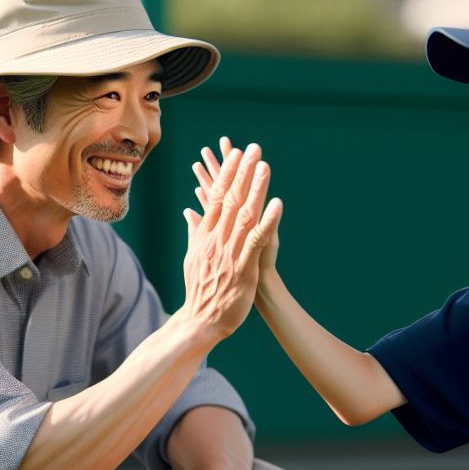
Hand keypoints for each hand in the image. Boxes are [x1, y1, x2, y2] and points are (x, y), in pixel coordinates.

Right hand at [181, 142, 281, 343]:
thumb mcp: (192, 256)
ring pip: (244, 214)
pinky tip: (278, 204)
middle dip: (243, 173)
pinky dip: (268, 221)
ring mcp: (229, 253)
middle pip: (230, 199)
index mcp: (205, 235)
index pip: (216, 197)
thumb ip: (195, 232)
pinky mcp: (243, 267)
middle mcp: (216, 239)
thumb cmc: (200, 289)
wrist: (201, 320)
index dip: (228, 174)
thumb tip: (190, 213)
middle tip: (254, 149)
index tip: (237, 154)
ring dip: (256, 189)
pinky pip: (257, 240)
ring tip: (265, 167)